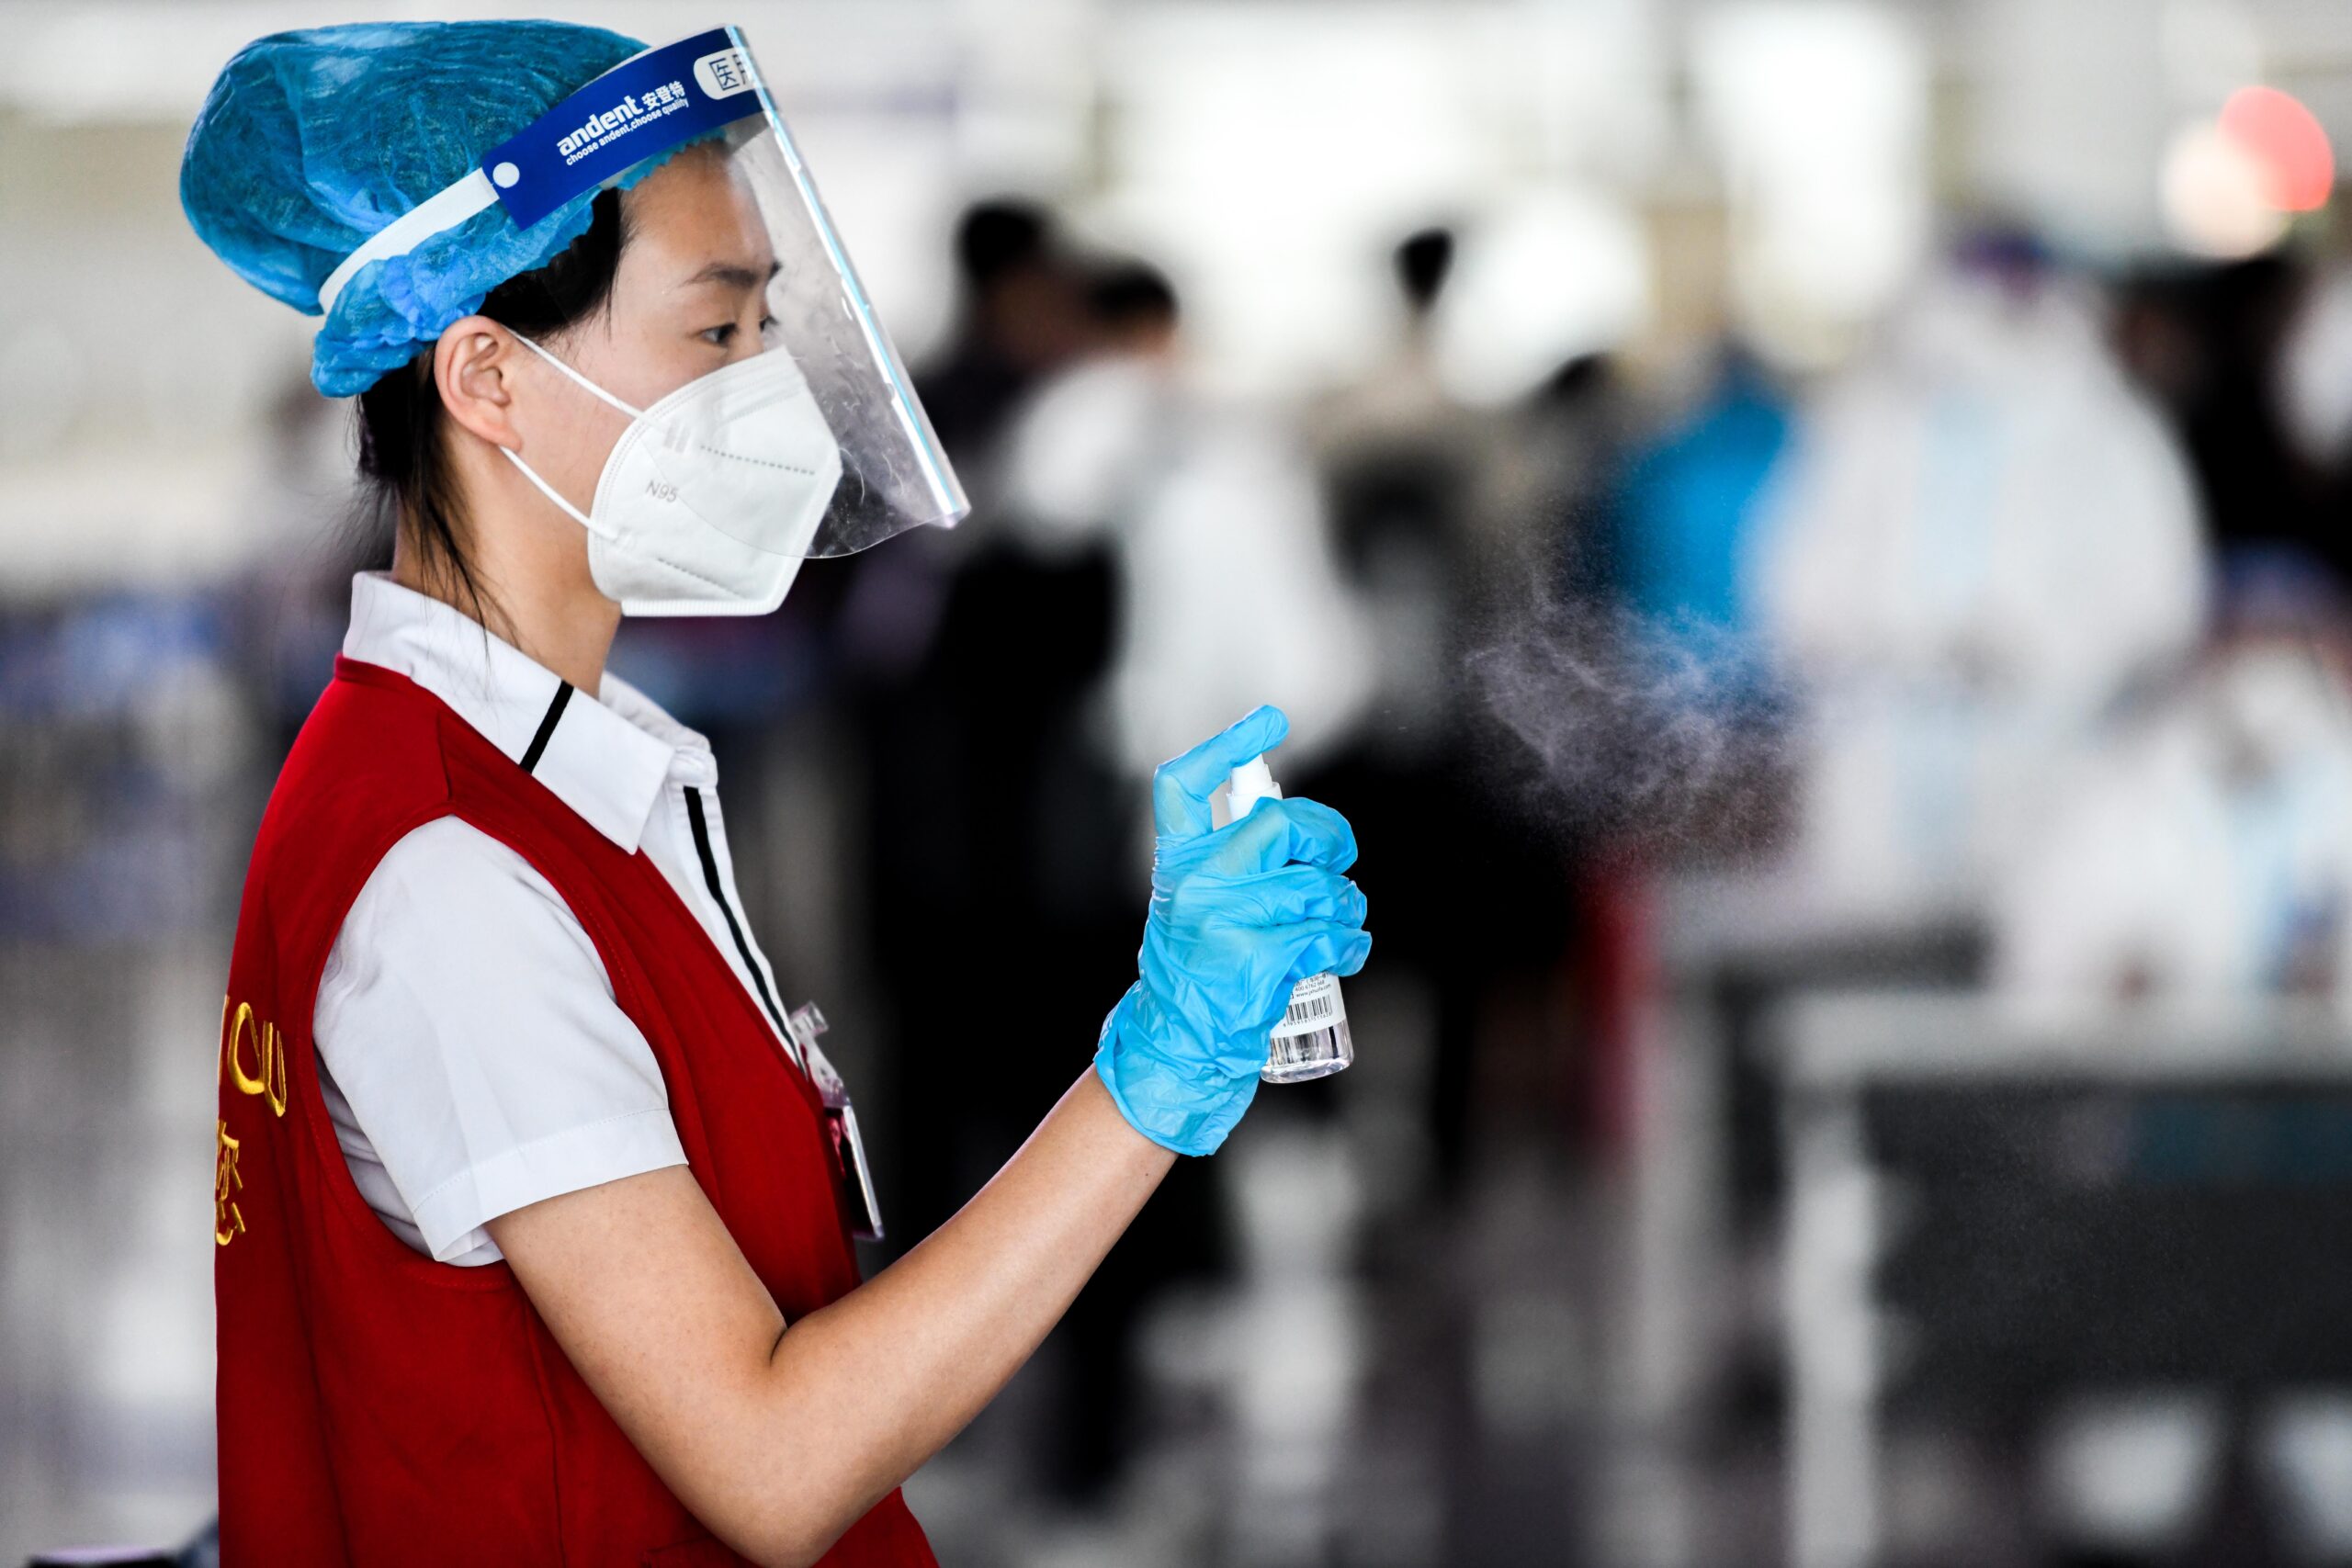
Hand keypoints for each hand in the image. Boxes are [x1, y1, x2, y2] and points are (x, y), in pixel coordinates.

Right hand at [1093, 706, 1371, 1154]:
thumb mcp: (1194, 909)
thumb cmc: (1198, 978)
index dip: (1227, 746)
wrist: (1177, 1048)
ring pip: (1316, 886)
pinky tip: (1344, 950)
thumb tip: (1295, 828)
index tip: (1268, 723)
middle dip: (1327, 837)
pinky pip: (1327, 933)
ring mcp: (1225, 919)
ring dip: (1345, 905)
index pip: (1185, 785)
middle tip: (1339, 855)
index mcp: (1178, 864)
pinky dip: (1349, 942)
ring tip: (1341, 923)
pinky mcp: (1256, 957)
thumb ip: (1229, 866)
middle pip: (1278, 824)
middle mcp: (1197, 883)